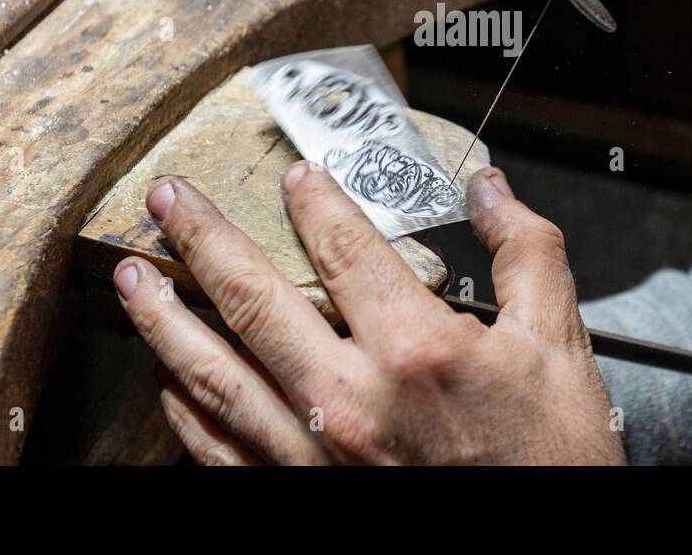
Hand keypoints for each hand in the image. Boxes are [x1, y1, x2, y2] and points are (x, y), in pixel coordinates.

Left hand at [113, 162, 626, 464]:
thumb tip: (490, 189)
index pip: (344, 247)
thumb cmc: (551, 461)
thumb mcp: (559, 347)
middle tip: (168, 195)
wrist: (544, 551)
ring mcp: (313, 456)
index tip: (295, 174)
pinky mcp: (297, 497)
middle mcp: (350, 400)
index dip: (314, 199)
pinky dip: (183, 409)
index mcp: (416, 350)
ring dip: (163, 317)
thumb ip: (527, 254)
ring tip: (132, 275)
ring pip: (212, 374)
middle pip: (252, 298)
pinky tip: (166, 378)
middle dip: (200, 237)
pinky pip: (217, 449)